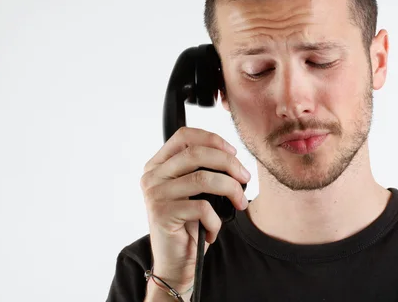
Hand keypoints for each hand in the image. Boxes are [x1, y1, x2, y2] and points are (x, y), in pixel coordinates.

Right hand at [140, 126, 250, 288]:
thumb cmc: (189, 224)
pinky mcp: (162, 214)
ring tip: (240, 203)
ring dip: (231, 189)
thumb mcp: (195, 190)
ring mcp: (155, 194)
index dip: (213, 139)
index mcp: (158, 164)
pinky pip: (202, 208)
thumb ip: (203, 169)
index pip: (184, 136)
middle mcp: (152, 176)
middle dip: (229, 163)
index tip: (234, 153)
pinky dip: (216, 219)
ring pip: (203, 179)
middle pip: (197, 154)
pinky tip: (213, 229)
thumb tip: (234, 158)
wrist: (176, 262)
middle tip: (245, 178)